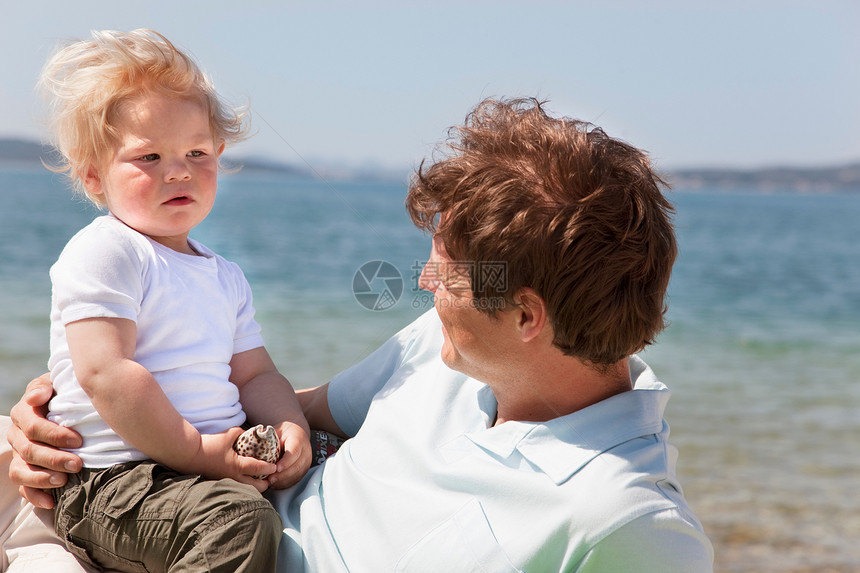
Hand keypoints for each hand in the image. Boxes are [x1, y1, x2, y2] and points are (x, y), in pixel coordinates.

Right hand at [8, 374, 82, 508]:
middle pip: (29, 451)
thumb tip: (35, 397)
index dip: (55, 435)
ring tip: (64, 482)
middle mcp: (17, 435)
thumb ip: (46, 386)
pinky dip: (36, 496)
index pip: (33, 427)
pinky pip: (23, 489)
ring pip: (21, 472)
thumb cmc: (67, 393)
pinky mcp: (25, 471)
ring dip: (42, 479)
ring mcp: (19, 455)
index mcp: (24, 413)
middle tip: (78, 464)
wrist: (72, 407)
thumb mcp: (58, 383)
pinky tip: (52, 502)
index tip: (79, 440)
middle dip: (54, 459)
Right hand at [195, 428, 276, 492]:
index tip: (275, 466)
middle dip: (266, 483)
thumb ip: (243, 434)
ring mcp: (227, 482)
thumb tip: (252, 434)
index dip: (269, 468)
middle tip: (270, 475)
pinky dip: (245, 485)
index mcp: (237, 465)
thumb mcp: (229, 435)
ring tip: (260, 479)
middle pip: (257, 488)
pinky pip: (238, 488)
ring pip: (247, 490)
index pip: (259, 469)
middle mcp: (234, 477)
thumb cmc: (210, 444)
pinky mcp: (221, 484)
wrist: (189, 454)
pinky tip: (246, 479)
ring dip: (255, 486)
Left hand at [268, 421, 311, 489]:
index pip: (294, 452)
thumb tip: (254, 448)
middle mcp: (305, 451)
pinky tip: (275, 483)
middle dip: (283, 475)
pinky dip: (285, 483)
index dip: (286, 461)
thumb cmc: (283, 433)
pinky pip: (296, 479)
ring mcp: (306, 461)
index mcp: (298, 438)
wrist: (295, 433)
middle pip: (297, 466)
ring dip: (283, 480)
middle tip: (270, 479)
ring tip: (271, 482)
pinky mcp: (304, 469)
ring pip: (297, 474)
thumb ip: (269, 440)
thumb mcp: (276, 432)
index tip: (276, 468)